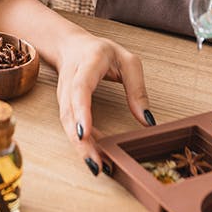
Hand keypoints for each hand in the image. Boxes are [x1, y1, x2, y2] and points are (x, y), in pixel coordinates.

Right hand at [54, 31, 153, 174]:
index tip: (85, 132)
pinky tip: (95, 156)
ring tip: (98, 166)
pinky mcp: (64, 105)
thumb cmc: (101, 52)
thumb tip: (147, 121)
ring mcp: (64, 94)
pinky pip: (71, 126)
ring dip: (80, 147)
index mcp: (88, 63)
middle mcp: (71, 80)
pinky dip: (81, 142)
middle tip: (96, 165)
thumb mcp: (128, 61)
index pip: (80, 88)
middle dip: (80, 141)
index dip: (81, 110)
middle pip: (70, 113)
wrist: (71, 46)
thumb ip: (138, 89)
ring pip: (67, 123)